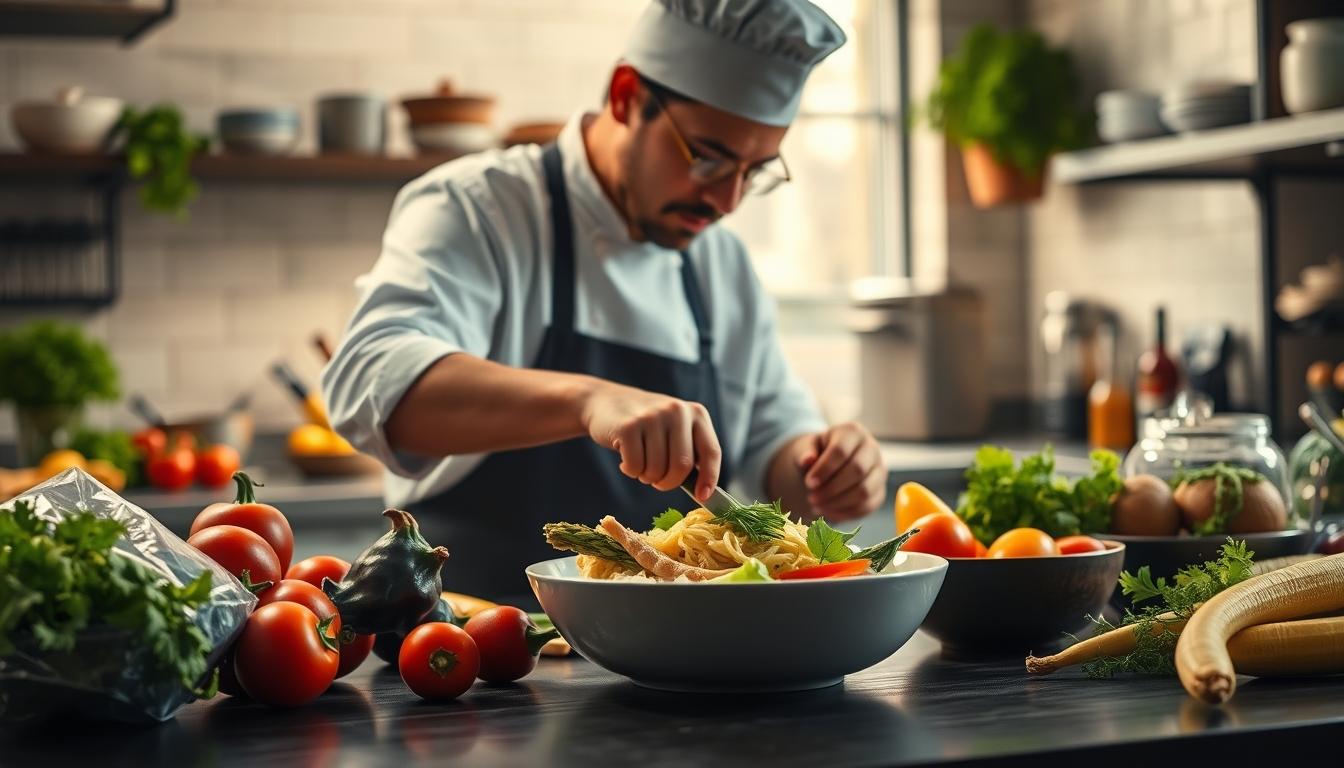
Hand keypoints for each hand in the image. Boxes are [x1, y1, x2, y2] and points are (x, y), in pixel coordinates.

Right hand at [579, 380, 721, 499]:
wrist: (606, 401)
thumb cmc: (646, 425)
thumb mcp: (674, 430)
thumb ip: (689, 453)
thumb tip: (704, 492)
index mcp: (696, 413)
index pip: (711, 451)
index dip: (709, 478)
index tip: (702, 497)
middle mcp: (677, 411)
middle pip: (682, 466)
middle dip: (668, 483)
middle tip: (657, 481)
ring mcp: (652, 416)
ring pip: (657, 470)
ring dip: (647, 477)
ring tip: (640, 464)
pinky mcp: (628, 426)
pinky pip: (636, 466)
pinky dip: (631, 471)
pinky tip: (625, 459)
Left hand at [795, 422, 884, 520]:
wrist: (829, 464)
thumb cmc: (817, 453)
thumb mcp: (807, 448)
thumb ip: (805, 453)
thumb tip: (807, 460)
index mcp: (853, 432)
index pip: (842, 450)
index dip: (825, 469)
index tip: (809, 483)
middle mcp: (871, 448)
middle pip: (857, 470)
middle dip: (831, 489)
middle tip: (811, 498)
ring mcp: (879, 471)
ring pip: (864, 491)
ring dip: (838, 503)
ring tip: (816, 506)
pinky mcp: (880, 491)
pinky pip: (867, 506)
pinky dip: (845, 513)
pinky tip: (827, 512)